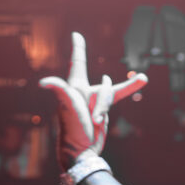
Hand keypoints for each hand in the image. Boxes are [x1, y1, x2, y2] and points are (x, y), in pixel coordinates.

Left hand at [39, 32, 147, 171]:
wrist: (82, 150)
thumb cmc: (72, 127)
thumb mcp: (67, 106)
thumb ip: (59, 89)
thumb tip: (43, 82)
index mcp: (74, 87)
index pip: (78, 63)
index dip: (78, 48)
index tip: (76, 35)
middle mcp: (85, 91)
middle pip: (106, 86)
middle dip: (104, 103)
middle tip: (94, 120)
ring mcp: (95, 100)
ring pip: (111, 93)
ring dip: (105, 109)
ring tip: (96, 123)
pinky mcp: (104, 109)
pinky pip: (120, 95)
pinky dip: (131, 86)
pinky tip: (142, 79)